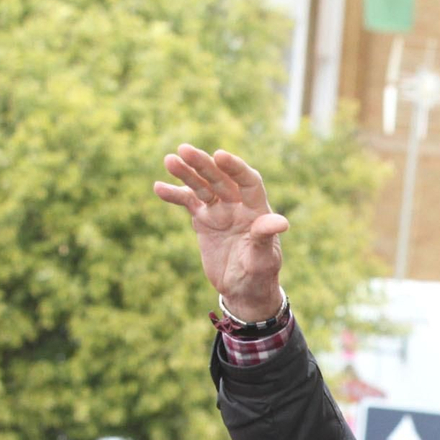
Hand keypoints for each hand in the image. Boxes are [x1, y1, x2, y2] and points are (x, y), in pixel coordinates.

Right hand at [153, 145, 288, 319]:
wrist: (243, 290)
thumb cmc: (260, 274)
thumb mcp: (264, 259)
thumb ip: (266, 238)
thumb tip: (281, 222)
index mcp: (257, 210)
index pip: (248, 181)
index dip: (235, 167)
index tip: (219, 155)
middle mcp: (238, 205)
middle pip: (220, 179)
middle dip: (203, 164)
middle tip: (184, 150)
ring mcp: (219, 211)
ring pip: (202, 186)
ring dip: (186, 173)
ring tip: (169, 160)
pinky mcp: (204, 220)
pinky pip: (188, 203)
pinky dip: (174, 195)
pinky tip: (158, 187)